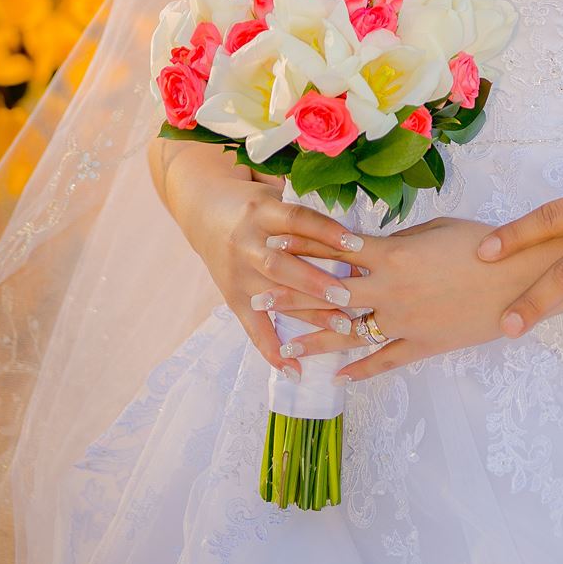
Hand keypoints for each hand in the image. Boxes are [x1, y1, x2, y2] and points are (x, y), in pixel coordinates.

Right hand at [167, 149, 369, 378]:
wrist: (206, 212)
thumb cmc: (257, 205)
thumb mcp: (277, 196)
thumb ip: (308, 212)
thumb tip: (357, 226)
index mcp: (262, 211)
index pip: (296, 220)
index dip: (325, 231)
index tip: (356, 244)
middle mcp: (246, 242)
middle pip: (281, 264)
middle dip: (315, 281)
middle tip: (349, 295)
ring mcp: (237, 273)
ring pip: (272, 296)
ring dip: (307, 313)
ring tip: (343, 326)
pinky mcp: (232, 297)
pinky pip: (252, 327)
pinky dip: (271, 349)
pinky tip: (294, 368)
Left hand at [291, 216, 562, 384]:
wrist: (522, 277)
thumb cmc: (484, 243)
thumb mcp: (435, 229)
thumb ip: (398, 241)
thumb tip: (372, 246)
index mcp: (392, 256)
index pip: (334, 252)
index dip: (302, 247)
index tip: (272, 244)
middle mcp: (390, 292)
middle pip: (329, 296)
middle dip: (291, 295)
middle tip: (258, 295)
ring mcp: (405, 323)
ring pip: (349, 334)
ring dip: (315, 340)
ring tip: (285, 346)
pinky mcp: (424, 346)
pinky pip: (386, 361)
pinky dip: (362, 369)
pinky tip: (340, 377)